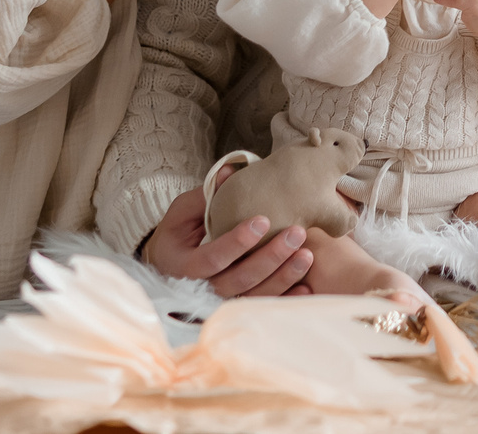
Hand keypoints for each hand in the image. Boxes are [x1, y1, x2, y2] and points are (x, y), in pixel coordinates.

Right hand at [140, 176, 315, 297]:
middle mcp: (199, 290)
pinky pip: (261, 306)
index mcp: (182, 264)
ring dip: (283, 277)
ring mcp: (219, 302)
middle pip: (238, 280)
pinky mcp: (236, 306)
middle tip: (296, 233)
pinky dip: (285, 298)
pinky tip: (306, 288)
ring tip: (307, 254)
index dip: (237, 242)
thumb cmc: (179, 234)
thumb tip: (230, 171)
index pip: (211, 258)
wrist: (171, 267)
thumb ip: (207, 195)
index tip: (264, 220)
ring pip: (253, 296)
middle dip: (269, 258)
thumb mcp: (184, 212)